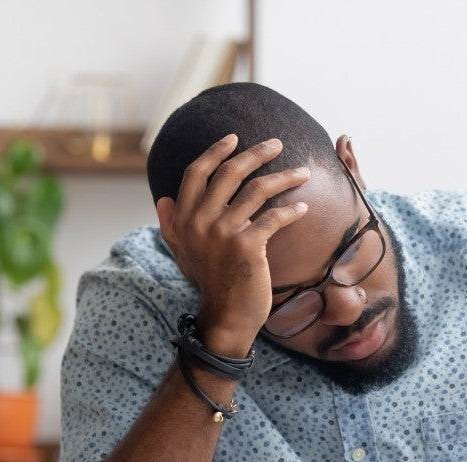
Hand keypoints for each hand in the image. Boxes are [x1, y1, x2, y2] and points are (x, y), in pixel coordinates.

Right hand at [156, 134, 310, 355]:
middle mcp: (200, 221)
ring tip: (304, 172)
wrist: (226, 317)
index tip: (234, 138)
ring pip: (257, 190)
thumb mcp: (183, 253)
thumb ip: (172, 225)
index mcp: (184, 219)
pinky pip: (274, 217)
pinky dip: (291, 211)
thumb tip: (162, 199)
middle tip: (277, 143)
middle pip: (230, 173)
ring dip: (284, 177)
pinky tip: (303, 208)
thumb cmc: (210, 284)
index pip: (197, 173)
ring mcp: (223, 232)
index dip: (215, 152)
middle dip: (256, 153)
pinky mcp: (248, 246)